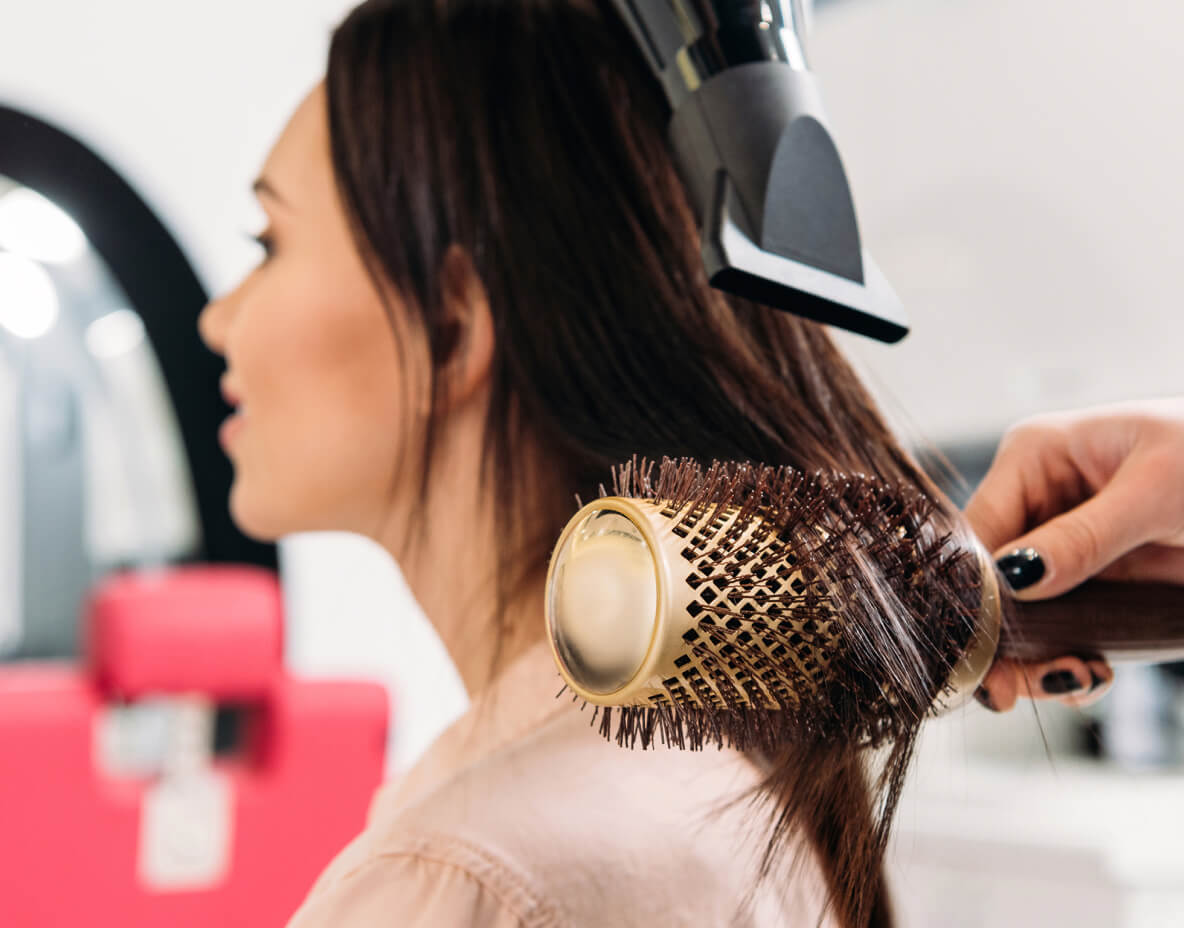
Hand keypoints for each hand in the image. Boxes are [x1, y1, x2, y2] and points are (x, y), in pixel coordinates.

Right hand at [963, 397, 1183, 711]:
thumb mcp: (1155, 492)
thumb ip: (1085, 537)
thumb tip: (1016, 578)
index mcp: (1035, 457)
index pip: (979, 529)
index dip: (974, 589)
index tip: (984, 645)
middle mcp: (1039, 501)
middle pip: (991, 579)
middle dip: (1002, 637)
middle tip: (1006, 691)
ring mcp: (1064, 546)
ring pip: (1023, 614)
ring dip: (1035, 659)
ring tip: (1070, 682)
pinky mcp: (1095, 583)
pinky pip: (1063, 630)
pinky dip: (1067, 661)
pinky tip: (1088, 677)